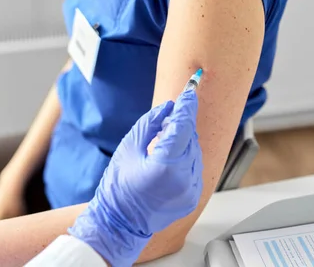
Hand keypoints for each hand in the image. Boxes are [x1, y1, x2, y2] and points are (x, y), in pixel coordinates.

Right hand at [69, 90, 202, 266]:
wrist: (119, 224)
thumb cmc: (118, 187)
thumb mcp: (129, 147)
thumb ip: (151, 123)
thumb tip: (169, 107)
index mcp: (166, 166)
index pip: (183, 126)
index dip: (186, 105)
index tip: (190, 89)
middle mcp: (183, 179)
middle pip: (191, 139)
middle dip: (181, 125)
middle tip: (167, 118)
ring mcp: (190, 190)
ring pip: (195, 153)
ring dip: (183, 142)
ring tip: (162, 142)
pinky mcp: (192, 197)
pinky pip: (195, 168)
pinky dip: (185, 159)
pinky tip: (169, 159)